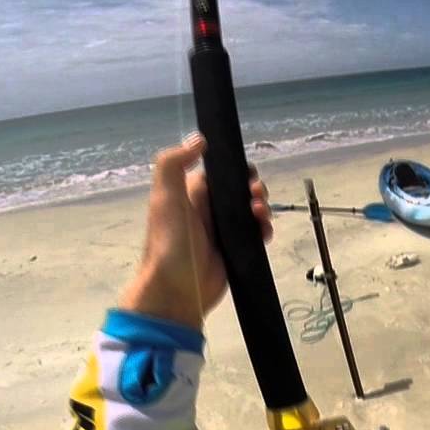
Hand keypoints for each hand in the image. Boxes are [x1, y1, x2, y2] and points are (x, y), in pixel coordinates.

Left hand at [118, 134, 271, 329]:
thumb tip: (199, 139)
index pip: (221, 173)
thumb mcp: (165, 197)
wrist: (176, 290)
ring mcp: (222, 232)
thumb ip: (173, 163)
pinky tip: (264, 233)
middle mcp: (208, 210)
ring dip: (263, 209)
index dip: (237, 170)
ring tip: (260, 215)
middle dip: (254, 189)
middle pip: (240, 190)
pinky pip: (256, 235)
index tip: (248, 174)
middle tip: (257, 197)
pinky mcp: (234, 251)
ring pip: (251, 211)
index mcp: (192, 194)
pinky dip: (264, 230)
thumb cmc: (170, 242)